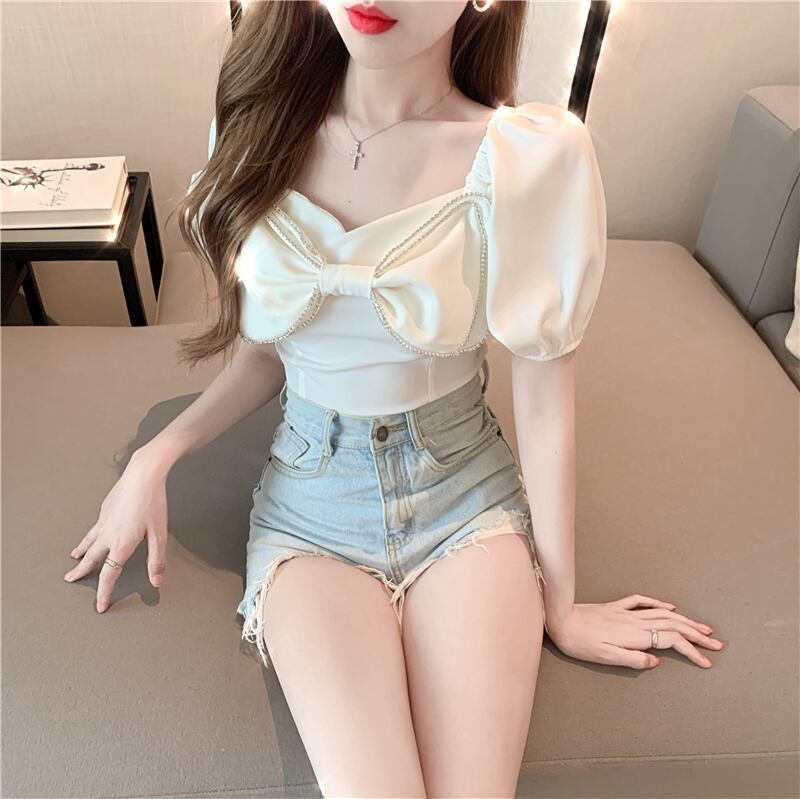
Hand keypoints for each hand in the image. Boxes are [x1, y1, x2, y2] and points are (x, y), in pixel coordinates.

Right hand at [64, 449, 169, 612]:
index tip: (100, 606)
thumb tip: (156, 581)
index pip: (110, 575)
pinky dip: (88, 536)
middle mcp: (108, 535)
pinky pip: (94, 528)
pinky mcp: (105, 509)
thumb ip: (157, 559)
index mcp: (121, 544)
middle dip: (82, 572)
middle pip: (92, 559)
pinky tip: (92, 534)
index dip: (104, 593)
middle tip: (70, 580)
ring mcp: (104, 521)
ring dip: (81, 552)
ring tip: (74, 558)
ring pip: (89, 541)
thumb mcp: (160, 534)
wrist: (143, 474)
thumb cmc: (153, 502)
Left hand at [544, 594, 724, 669]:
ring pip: (662, 614)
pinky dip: (658, 604)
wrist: (559, 619)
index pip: (672, 641)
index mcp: (634, 635)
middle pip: (673, 626)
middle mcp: (634, 621)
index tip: (707, 662)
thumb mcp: (604, 658)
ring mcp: (625, 612)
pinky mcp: (614, 607)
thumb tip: (655, 661)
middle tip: (717, 644)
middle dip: (697, 635)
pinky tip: (669, 607)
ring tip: (702, 628)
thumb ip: (631, 659)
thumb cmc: (580, 643)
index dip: (691, 651)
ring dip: (685, 621)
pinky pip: (641, 602)